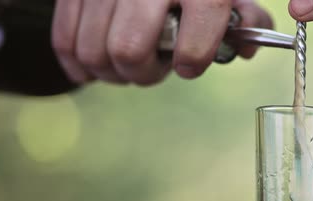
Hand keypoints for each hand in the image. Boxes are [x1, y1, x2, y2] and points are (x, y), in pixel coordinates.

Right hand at [51, 0, 272, 85]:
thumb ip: (247, 17)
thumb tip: (246, 48)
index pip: (194, 35)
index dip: (192, 60)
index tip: (189, 65)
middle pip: (128, 50)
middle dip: (144, 72)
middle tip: (155, 64)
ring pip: (95, 52)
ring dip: (113, 72)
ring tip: (131, 61)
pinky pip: (65, 41)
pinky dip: (80, 66)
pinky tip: (96, 67)